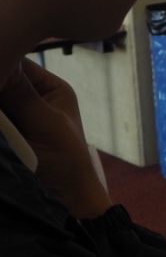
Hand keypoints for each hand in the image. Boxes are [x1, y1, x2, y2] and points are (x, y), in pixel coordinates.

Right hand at [0, 60, 111, 218]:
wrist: (65, 207)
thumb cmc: (67, 164)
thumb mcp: (45, 125)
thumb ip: (19, 93)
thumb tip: (3, 49)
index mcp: (49, 89)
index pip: (15, 60)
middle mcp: (29, 99)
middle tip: (2, 115)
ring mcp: (13, 120)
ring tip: (3, 128)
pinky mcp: (4, 140)